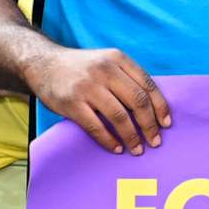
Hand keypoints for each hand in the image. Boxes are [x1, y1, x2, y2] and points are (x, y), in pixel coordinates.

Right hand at [32, 45, 168, 153]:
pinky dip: (109, 140)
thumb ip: (126, 77)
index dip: (160, 107)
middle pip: (137, 102)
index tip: (166, 124)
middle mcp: (105, 70)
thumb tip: (153, 107)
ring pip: (119, 116)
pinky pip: (96, 126)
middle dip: (149, 125)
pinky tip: (116, 148)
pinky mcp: (72, 103)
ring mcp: (87, 87)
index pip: (148, 85)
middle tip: (155, 141)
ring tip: (137, 149)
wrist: (42, 63)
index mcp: (118, 59)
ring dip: (132, 136)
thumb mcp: (106, 61)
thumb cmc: (82, 68)